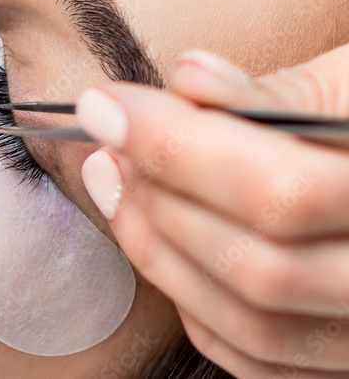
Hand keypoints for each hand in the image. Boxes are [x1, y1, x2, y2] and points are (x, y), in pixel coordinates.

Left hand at [75, 46, 348, 377]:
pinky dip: (192, 302)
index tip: (103, 104)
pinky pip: (257, 360)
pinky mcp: (344, 366)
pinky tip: (165, 241)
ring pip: (251, 325)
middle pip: (258, 269)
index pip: (278, 191)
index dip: (174, 148)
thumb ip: (273, 94)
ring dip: (160, 253)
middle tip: (109, 145)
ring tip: (121, 186)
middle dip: (160, 201)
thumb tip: (187, 79)